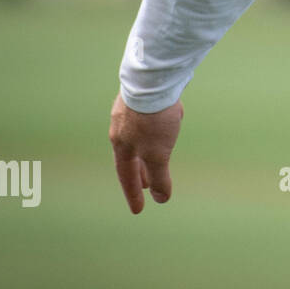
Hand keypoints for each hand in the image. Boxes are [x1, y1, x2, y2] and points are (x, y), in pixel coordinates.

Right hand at [109, 94, 182, 213]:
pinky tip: (168, 125)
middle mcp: (121, 127)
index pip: (125, 175)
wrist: (154, 78)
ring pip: (139, 137)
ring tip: (156, 161)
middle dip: (140, 173)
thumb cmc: (153, 118)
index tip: (138, 210)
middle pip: (131, 156)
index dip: (132, 194)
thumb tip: (160, 199)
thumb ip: (158, 177)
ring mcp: (131, 110)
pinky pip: (149, 119)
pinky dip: (156, 131)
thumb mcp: (157, 153)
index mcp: (121, 143)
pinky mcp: (144, 97)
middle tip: (146, 187)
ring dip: (147, 152)